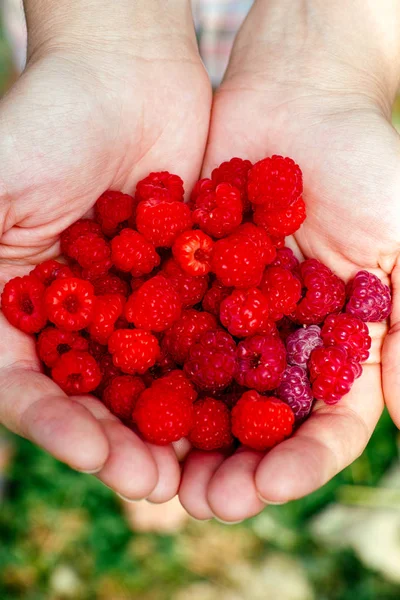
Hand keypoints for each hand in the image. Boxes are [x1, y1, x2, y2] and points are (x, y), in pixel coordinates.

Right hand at [0, 0, 210, 501]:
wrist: (123, 78)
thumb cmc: (46, 121)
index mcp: (19, 311)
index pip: (27, 386)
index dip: (57, 425)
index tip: (95, 454)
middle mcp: (76, 320)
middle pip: (93, 399)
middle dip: (123, 443)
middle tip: (159, 483)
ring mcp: (131, 308)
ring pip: (150, 381)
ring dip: (175, 424)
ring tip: (204, 466)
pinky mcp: (183, 288)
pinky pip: (198, 337)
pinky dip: (215, 371)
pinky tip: (240, 400)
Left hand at [179, 0, 399, 521]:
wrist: (297, 101)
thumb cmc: (365, 164)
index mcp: (334, 346)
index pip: (323, 427)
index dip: (301, 463)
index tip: (270, 486)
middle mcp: (278, 343)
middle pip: (255, 427)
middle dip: (232, 469)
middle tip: (203, 501)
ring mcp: (229, 318)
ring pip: (201, 394)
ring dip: (179, 436)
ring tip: (152, 469)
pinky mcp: (185, 285)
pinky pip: (161, 334)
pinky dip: (143, 367)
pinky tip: (118, 396)